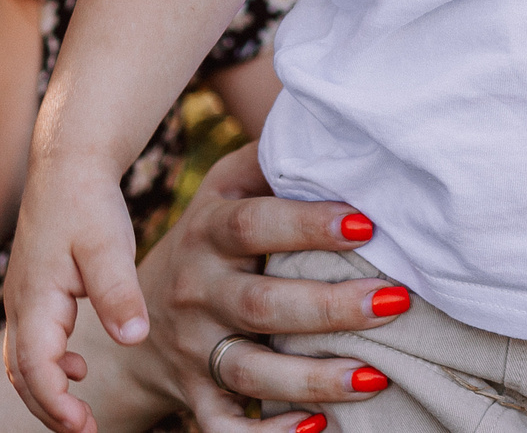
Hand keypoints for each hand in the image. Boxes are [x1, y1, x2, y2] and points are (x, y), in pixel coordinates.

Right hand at [3, 159, 145, 432]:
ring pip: (23, 362)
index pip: (35, 370)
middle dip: (49, 410)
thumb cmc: (88, 201)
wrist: (68, 162)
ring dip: (46, 391)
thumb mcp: (108, 244)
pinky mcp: (35, 291)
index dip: (56, 405)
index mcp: (34, 299)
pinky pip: (31, 343)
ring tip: (80, 415)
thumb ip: (119, 292)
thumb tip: (133, 339)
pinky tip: (79, 364)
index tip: (84, 428)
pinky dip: (48, 366)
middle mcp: (20, 304)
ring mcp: (23, 299)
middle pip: (22, 376)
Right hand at [143, 144, 404, 431]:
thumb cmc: (214, 236)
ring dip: (313, 378)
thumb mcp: (226, 187)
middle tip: (394, 301)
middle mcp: (196, 290)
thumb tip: (337, 124)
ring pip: (250, 370)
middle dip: (329, 307)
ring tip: (375, 375)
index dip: (306, 225)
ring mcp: (193, 348)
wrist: (132, 311)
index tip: (366, 225)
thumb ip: (272, 160)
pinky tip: (318, 428)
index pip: (253, 225)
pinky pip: (226, 427)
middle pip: (260, 304)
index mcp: (208, 230)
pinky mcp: (195, 395)